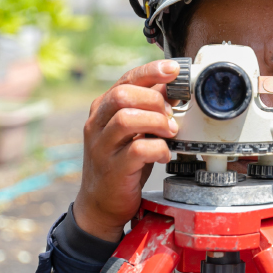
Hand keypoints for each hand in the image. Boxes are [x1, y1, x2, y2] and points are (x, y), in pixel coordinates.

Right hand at [73, 59, 179, 241]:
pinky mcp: (113, 169)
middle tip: (171, 114)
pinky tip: (163, 154)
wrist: (101, 203)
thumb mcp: (136, 130)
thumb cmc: (122, 162)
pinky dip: (158, 149)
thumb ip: (150, 108)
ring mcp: (102, 147)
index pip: (126, 79)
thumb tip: (173, 86)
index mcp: (103, 109)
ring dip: (156, 123)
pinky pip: (137, 150)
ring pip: (126, 119)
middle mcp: (97, 124)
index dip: (151, 71)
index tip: (174, 69)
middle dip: (154, 100)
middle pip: (122, 95)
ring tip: (170, 133)